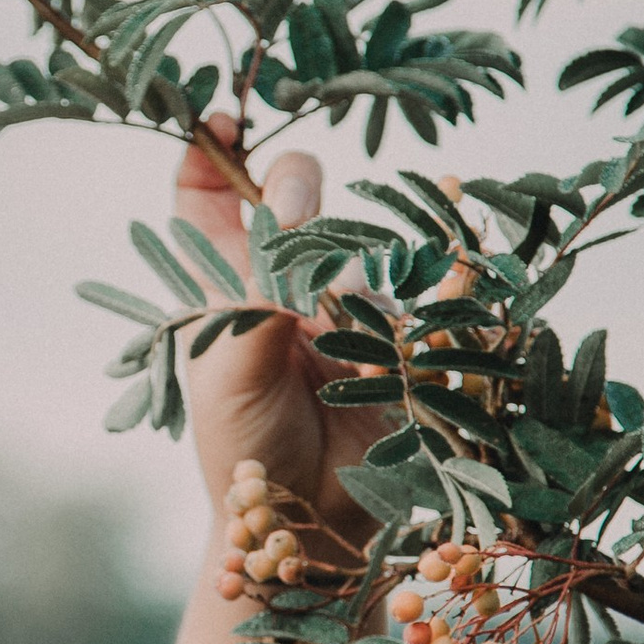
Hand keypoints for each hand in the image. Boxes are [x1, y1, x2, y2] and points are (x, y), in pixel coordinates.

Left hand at [174, 119, 389, 539]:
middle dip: (293, 186)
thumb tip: (297, 193)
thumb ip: (262, 287)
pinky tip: (438, 259)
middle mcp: (280, 281)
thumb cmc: (243, 449)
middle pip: (287, 193)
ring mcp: (340, 303)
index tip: (225, 118)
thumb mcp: (231, 369)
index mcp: (220, 284)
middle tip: (298, 207)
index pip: (205, 192)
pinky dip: (430, 263)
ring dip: (352, 241)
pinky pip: (417, 279)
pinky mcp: (397, 330)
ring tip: (340, 298)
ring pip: (355, 230)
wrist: (304, 525)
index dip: (211, 149)